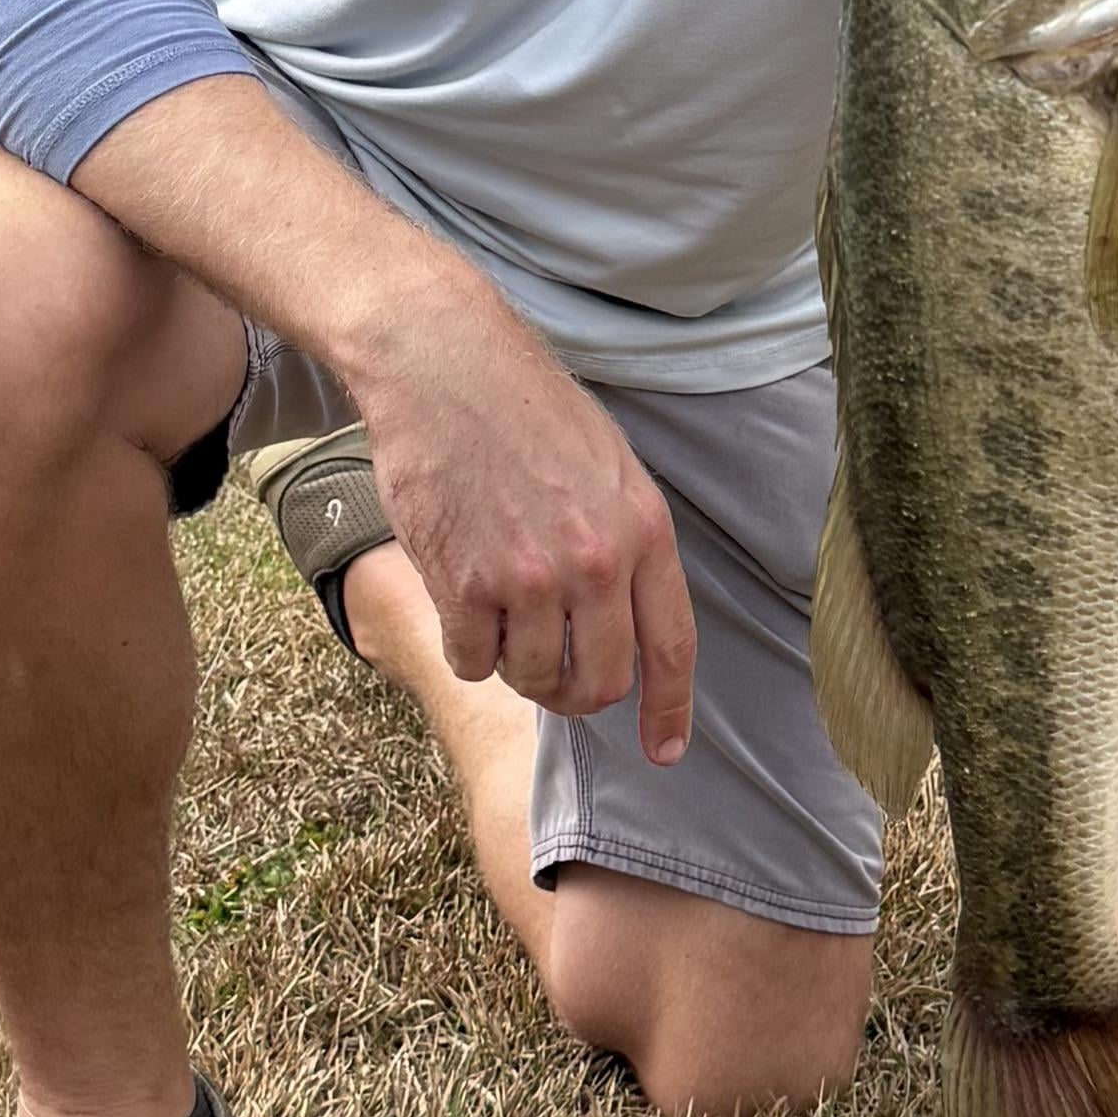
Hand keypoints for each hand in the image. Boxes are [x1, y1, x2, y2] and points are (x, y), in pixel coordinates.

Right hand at [342, 258, 695, 762]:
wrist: (445, 364)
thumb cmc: (528, 409)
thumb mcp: (611, 467)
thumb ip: (626, 547)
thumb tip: (626, 625)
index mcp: (644, 531)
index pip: (672, 645)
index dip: (670, 709)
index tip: (664, 752)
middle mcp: (596, 562)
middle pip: (601, 681)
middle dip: (578, 692)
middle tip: (555, 672)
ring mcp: (529, 577)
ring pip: (534, 678)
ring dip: (518, 665)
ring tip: (502, 617)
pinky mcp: (464, 584)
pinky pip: (474, 662)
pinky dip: (468, 650)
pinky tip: (462, 606)